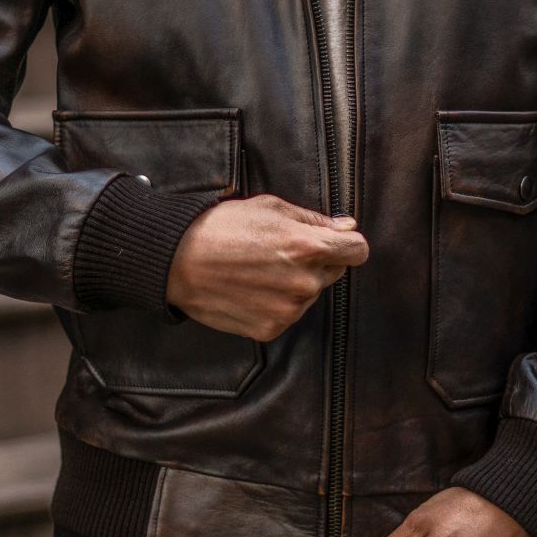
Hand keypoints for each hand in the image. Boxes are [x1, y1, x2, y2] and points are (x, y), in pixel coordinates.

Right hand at [166, 194, 368, 339]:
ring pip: (309, 294)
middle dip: (316, 261)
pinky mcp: (271, 328)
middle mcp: (304, 282)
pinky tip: (252, 288)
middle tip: (279, 251)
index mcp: (308, 247)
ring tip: (259, 269)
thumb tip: (347, 228)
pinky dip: (276, 303)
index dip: (347, 243)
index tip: (336, 241)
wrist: (179, 261)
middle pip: (333, 272)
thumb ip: (315, 220)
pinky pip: (288, 314)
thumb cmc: (222, 227)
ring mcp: (288, 309)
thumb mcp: (271, 207)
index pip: (358, 251)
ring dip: (295, 283)